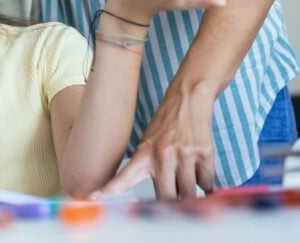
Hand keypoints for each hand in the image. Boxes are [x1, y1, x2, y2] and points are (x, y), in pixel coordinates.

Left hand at [91, 83, 217, 199]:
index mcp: (143, 153)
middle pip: (166, 197)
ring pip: (188, 192)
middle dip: (172, 202)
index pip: (124, 177)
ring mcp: (184, 154)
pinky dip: (206, 183)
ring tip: (187, 175)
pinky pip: (207, 182)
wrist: (189, 97)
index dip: (109, 190)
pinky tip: (200, 169)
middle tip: (174, 195)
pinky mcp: (204, 152)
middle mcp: (162, 155)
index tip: (92, 198)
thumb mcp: (148, 142)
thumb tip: (160, 199)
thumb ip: (149, 168)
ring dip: (190, 191)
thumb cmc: (167, 124)